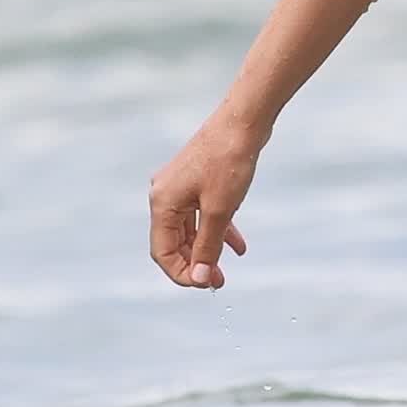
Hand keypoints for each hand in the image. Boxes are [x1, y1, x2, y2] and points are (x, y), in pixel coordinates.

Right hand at [148, 112, 263, 289]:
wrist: (244, 121)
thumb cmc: (229, 161)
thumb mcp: (220, 210)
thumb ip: (208, 247)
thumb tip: (201, 278)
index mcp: (162, 203)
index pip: (162, 252)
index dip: (182, 273)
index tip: (206, 285)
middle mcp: (165, 195)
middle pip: (174, 242)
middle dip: (196, 264)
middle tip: (219, 283)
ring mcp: (180, 187)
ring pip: (190, 229)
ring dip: (208, 249)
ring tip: (227, 271)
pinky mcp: (197, 180)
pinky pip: (203, 213)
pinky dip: (218, 229)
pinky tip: (238, 246)